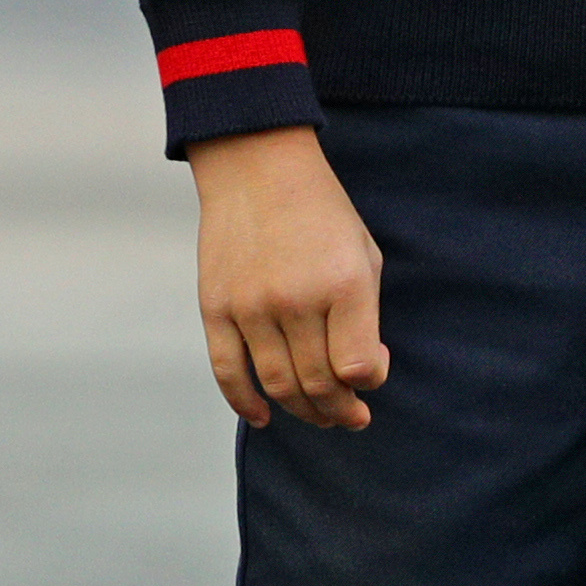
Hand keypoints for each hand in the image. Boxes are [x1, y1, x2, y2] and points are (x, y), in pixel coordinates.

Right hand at [190, 125, 387, 430]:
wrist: (257, 168)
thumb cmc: (320, 213)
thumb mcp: (362, 253)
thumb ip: (366, 316)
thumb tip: (359, 376)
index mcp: (344, 284)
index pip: (358, 367)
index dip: (369, 382)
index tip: (369, 373)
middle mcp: (297, 299)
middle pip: (319, 384)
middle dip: (339, 410)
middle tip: (348, 416)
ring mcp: (251, 306)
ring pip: (278, 385)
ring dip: (302, 411)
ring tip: (317, 415)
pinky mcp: (216, 307)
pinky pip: (228, 371)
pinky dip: (245, 403)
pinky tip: (262, 417)